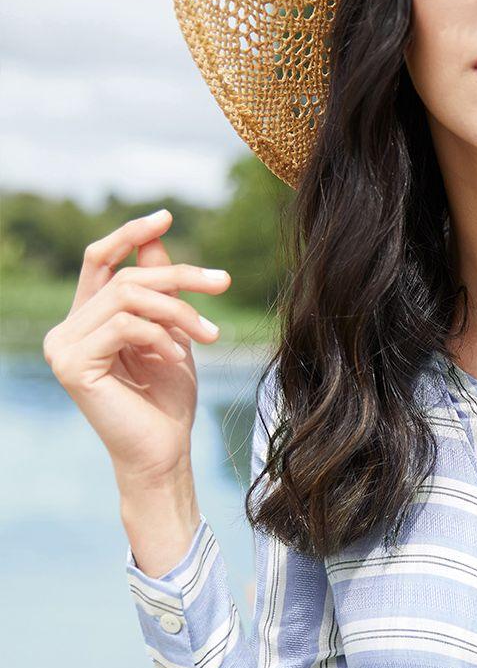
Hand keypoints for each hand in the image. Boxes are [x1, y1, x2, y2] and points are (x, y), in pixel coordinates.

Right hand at [42, 209, 230, 485]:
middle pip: (126, 277)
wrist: (165, 451)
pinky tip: (176, 358)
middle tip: (222, 282)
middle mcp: (67, 329)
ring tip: (208, 335)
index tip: (166, 216)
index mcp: (87, 319)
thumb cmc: (168, 399)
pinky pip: (124, 326)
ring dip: (178, 310)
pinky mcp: (71, 365)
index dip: (130, 234)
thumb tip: (156, 238)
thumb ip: (158, 289)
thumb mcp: (171, 333)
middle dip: (180, 277)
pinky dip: (160, 336)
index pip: (100, 260)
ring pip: (128, 297)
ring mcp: (63, 347)